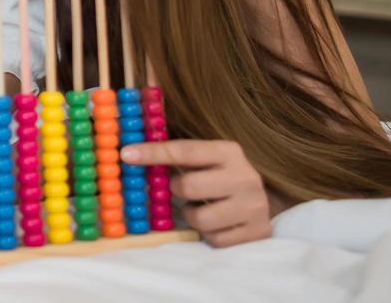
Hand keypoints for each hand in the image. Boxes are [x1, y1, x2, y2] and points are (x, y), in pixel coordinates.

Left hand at [121, 139, 271, 247]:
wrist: (263, 201)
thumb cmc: (221, 177)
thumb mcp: (206, 160)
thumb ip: (176, 156)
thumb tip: (130, 153)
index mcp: (229, 152)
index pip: (185, 150)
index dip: (153, 153)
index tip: (127, 154)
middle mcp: (245, 177)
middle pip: (190, 186)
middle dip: (177, 191)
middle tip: (180, 190)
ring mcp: (254, 206)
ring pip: (200, 219)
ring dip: (192, 216)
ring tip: (201, 208)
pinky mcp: (257, 232)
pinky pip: (215, 239)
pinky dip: (209, 234)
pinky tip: (216, 223)